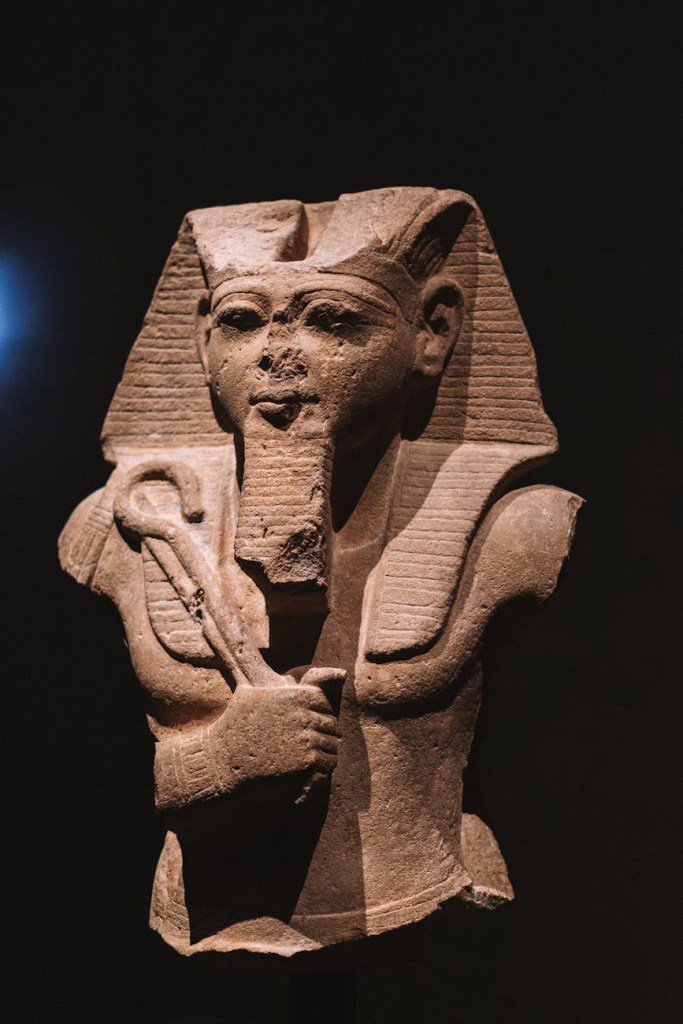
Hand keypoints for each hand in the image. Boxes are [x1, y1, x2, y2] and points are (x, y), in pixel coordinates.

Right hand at [209, 671, 343, 787]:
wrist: (224, 760)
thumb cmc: (232, 727)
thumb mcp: (246, 695)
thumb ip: (263, 683)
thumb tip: (268, 673)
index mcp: (293, 696)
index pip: (324, 701)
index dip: (320, 712)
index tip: (312, 723)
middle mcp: (303, 714)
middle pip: (330, 723)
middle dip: (324, 732)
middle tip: (315, 742)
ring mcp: (306, 737)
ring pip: (332, 743)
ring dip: (326, 750)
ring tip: (316, 756)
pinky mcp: (306, 760)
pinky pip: (328, 761)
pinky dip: (324, 766)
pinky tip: (315, 769)